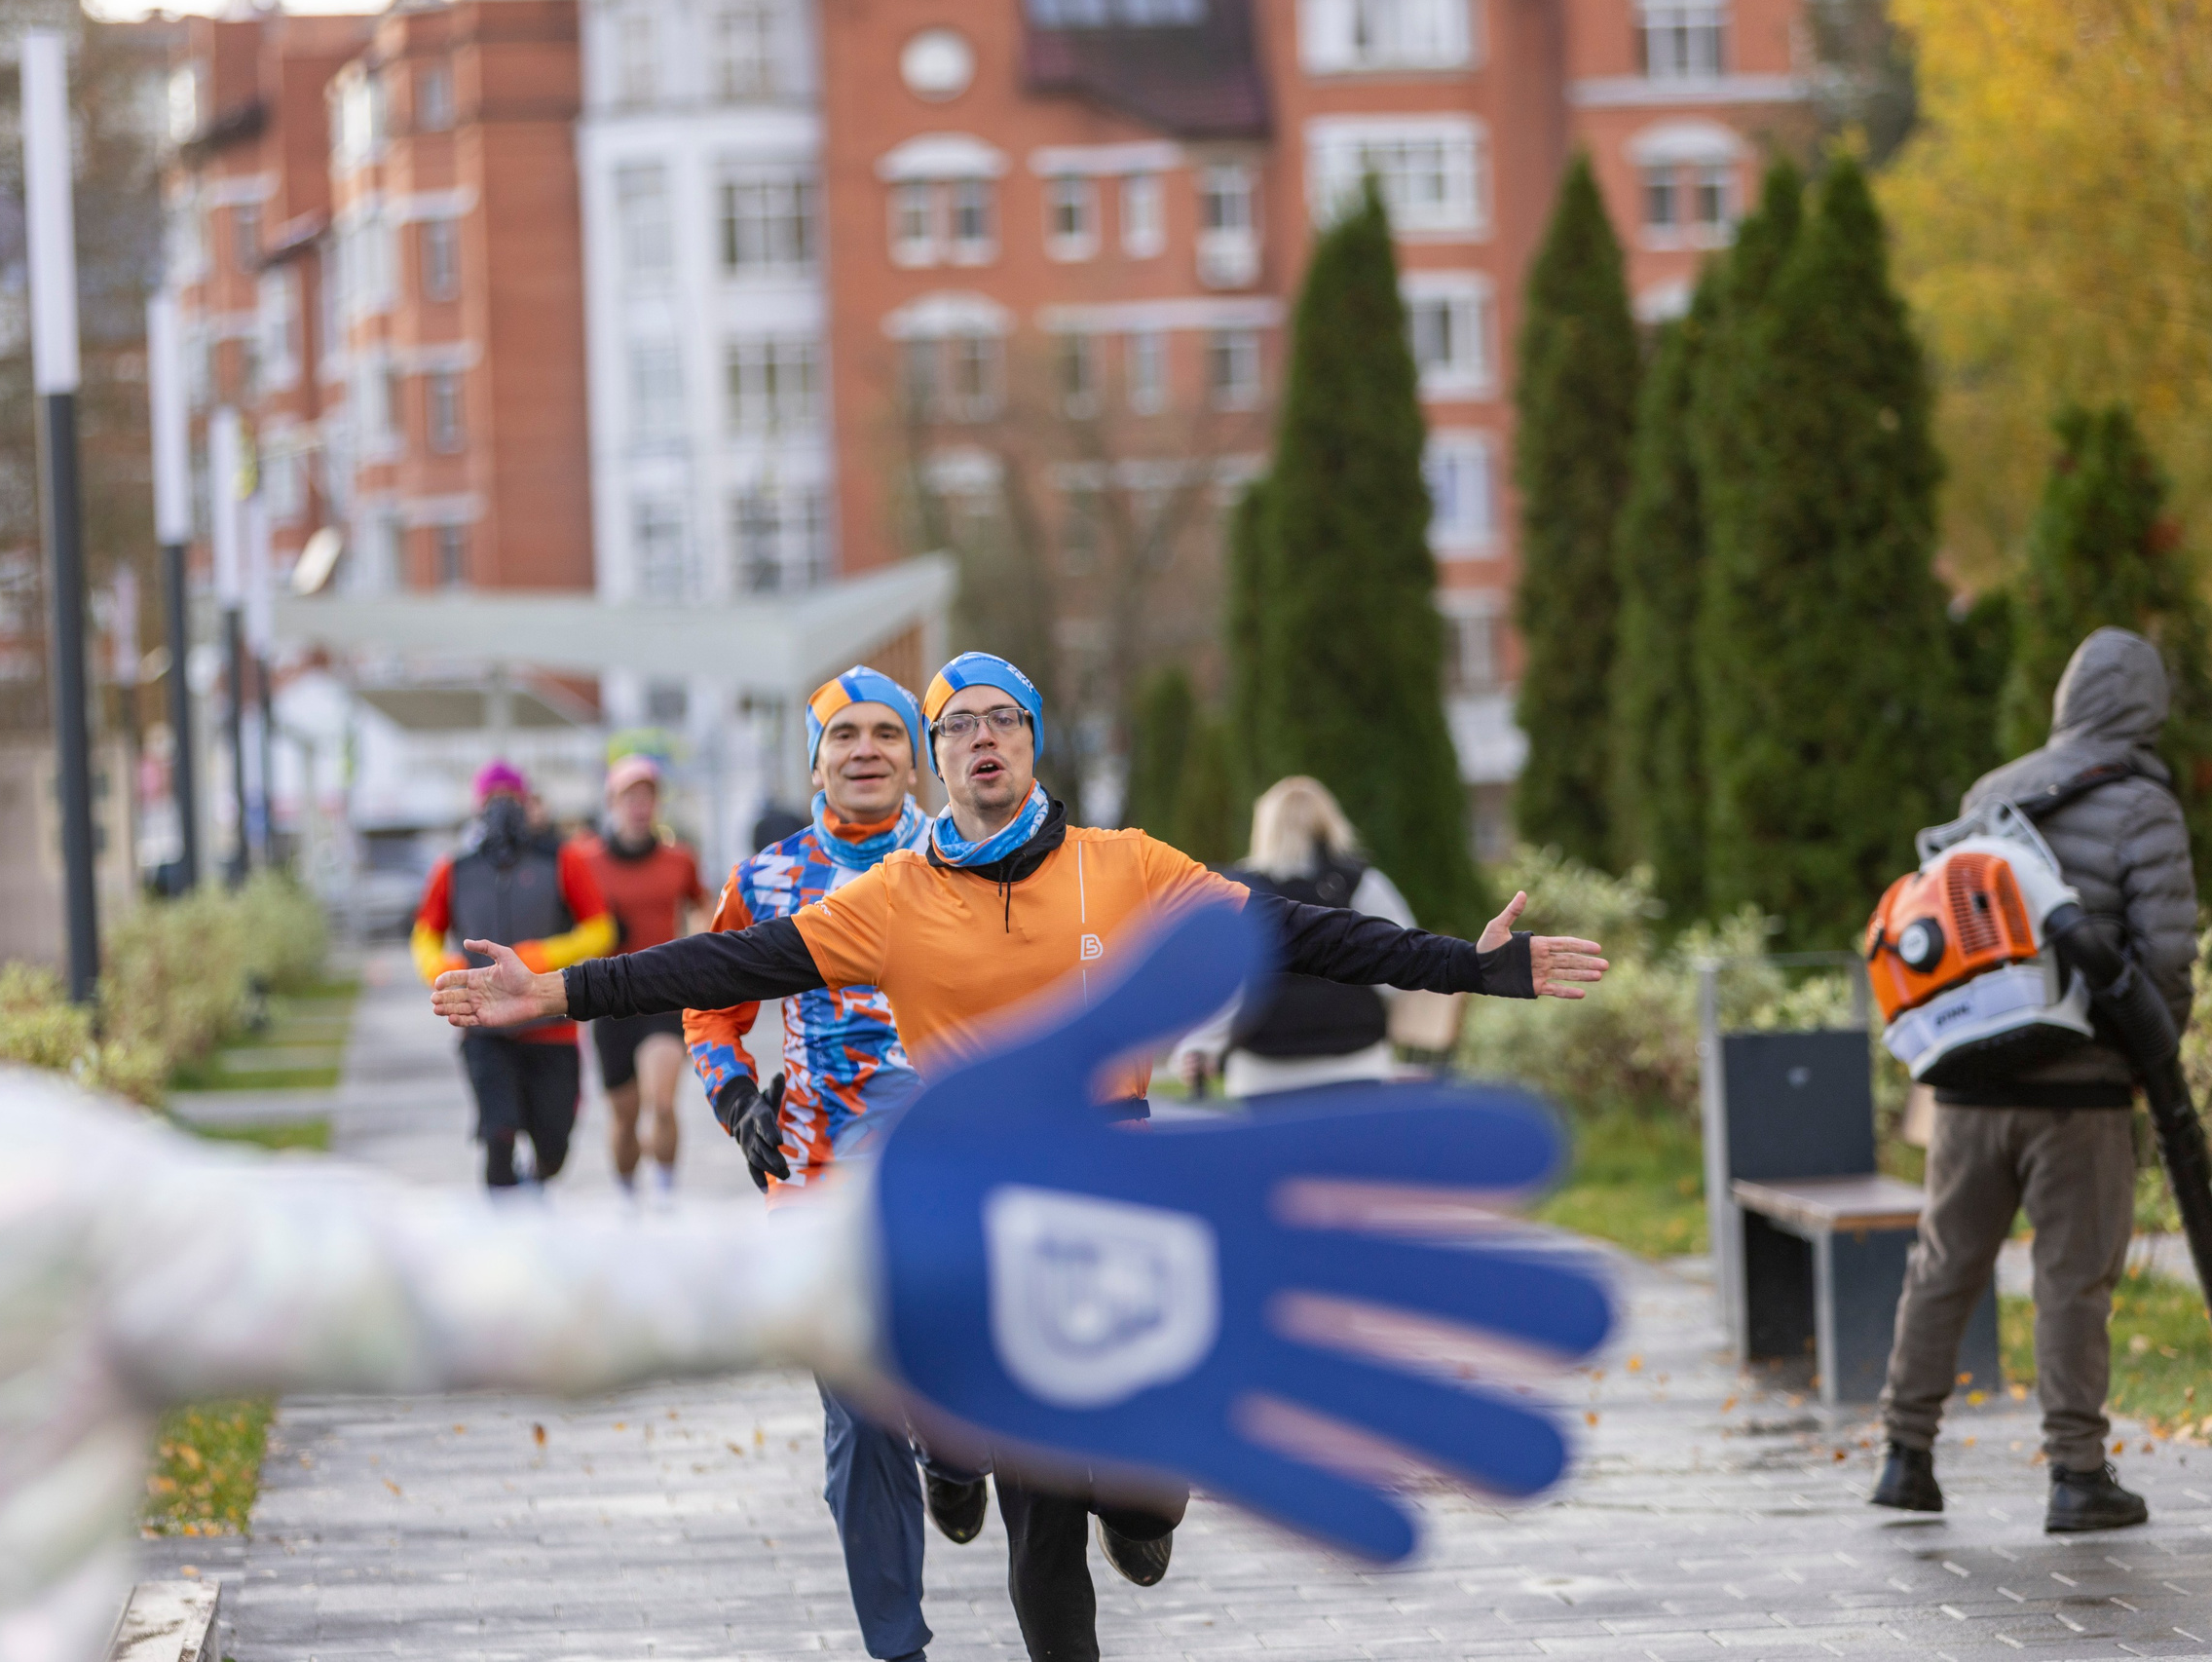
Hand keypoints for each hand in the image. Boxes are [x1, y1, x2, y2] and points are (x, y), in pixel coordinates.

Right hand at [431, 938, 563, 1027]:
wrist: (536, 993)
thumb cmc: (522, 974)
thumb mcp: (505, 955)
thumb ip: (486, 946)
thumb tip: (465, 942)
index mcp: (477, 977)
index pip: (455, 978)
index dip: (445, 980)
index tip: (438, 984)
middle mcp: (476, 992)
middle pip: (453, 995)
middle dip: (442, 997)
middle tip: (434, 999)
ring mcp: (480, 1006)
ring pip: (457, 1008)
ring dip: (446, 1009)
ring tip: (436, 1009)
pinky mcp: (485, 1019)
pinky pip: (468, 1020)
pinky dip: (459, 1020)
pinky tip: (451, 1018)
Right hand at [726, 1073, 791, 1189]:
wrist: (742, 1114)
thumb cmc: (763, 1105)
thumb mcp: (770, 1095)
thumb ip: (776, 1088)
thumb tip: (781, 1075)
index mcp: (758, 1116)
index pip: (763, 1124)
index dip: (770, 1132)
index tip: (778, 1140)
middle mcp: (751, 1132)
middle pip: (760, 1145)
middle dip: (772, 1156)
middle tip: (784, 1166)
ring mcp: (748, 1145)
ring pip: (757, 1158)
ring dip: (769, 1169)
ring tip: (784, 1176)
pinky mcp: (749, 1155)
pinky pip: (752, 1168)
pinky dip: (757, 1179)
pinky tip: (765, 1191)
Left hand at [871, 903, 1611, 1563]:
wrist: (863, 1276)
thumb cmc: (946, 1158)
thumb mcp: (1034, 1064)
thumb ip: (1134, 997)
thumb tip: (1244, 914)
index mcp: (1233, 1161)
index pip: (1386, 1145)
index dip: (1470, 1151)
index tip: (1536, 1154)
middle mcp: (1255, 1258)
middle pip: (1428, 1279)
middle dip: (1517, 1298)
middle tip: (1584, 1317)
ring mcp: (1224, 1351)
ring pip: (1387, 1396)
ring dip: (1471, 1430)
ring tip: (1540, 1453)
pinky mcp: (1172, 1437)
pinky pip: (1290, 1484)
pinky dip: (1352, 1510)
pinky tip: (1403, 1533)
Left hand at [1479, 891, 1606, 1000]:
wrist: (1475, 968)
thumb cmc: (1486, 946)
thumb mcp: (1498, 927)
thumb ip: (1512, 912)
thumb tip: (1522, 893)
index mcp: (1537, 944)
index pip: (1564, 944)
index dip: (1581, 945)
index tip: (1597, 947)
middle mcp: (1542, 959)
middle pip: (1570, 960)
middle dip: (1587, 962)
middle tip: (1606, 964)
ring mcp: (1539, 973)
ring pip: (1566, 974)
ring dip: (1582, 975)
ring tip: (1599, 976)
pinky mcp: (1533, 987)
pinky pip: (1554, 989)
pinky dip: (1567, 992)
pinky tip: (1582, 993)